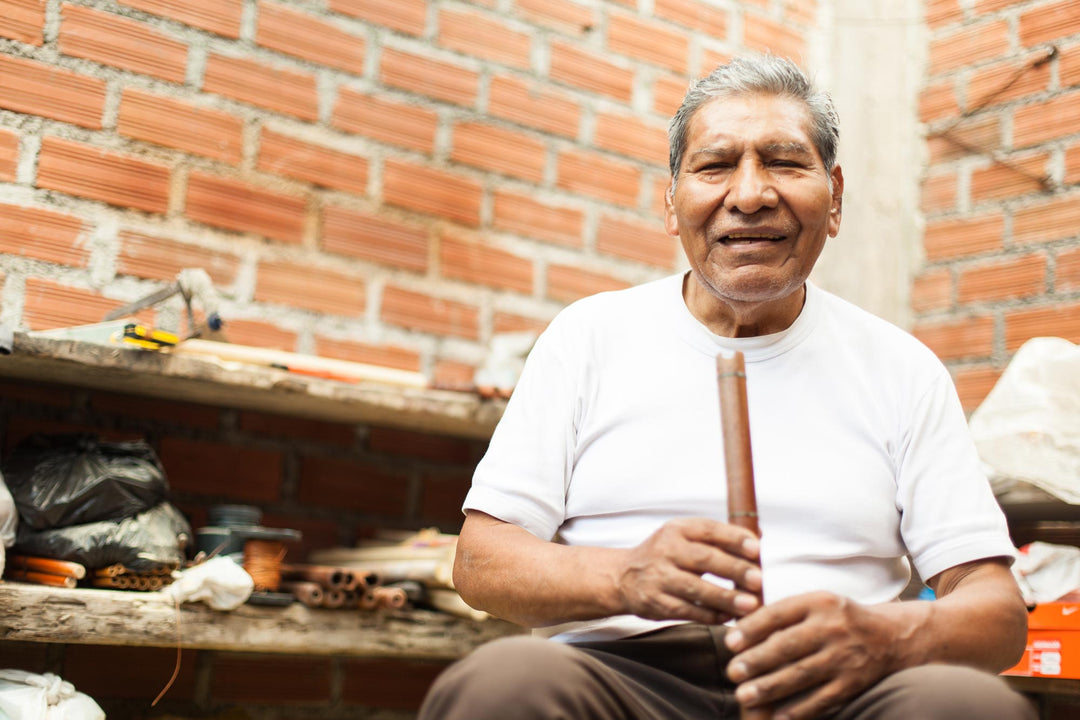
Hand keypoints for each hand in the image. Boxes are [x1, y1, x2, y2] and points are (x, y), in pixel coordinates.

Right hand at [615, 517, 761, 624]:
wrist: (623, 576)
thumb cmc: (664, 555)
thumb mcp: (683, 536)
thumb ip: (717, 537)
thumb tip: (758, 536)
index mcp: (677, 530)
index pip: (708, 530)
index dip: (733, 538)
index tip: (756, 548)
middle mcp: (666, 550)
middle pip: (704, 559)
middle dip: (734, 569)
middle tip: (758, 579)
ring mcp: (660, 578)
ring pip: (697, 589)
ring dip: (726, 598)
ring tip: (751, 605)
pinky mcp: (657, 603)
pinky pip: (688, 611)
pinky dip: (711, 616)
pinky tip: (729, 617)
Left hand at [724, 592, 920, 719]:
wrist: (892, 637)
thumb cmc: (838, 618)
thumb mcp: (816, 603)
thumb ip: (783, 612)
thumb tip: (739, 627)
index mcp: (819, 602)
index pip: (778, 614)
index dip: (752, 628)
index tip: (730, 642)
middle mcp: (832, 627)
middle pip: (788, 646)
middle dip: (757, 660)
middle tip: (732, 672)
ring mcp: (844, 656)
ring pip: (801, 674)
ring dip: (770, 687)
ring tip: (744, 695)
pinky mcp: (853, 682)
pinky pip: (822, 698)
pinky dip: (799, 710)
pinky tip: (777, 717)